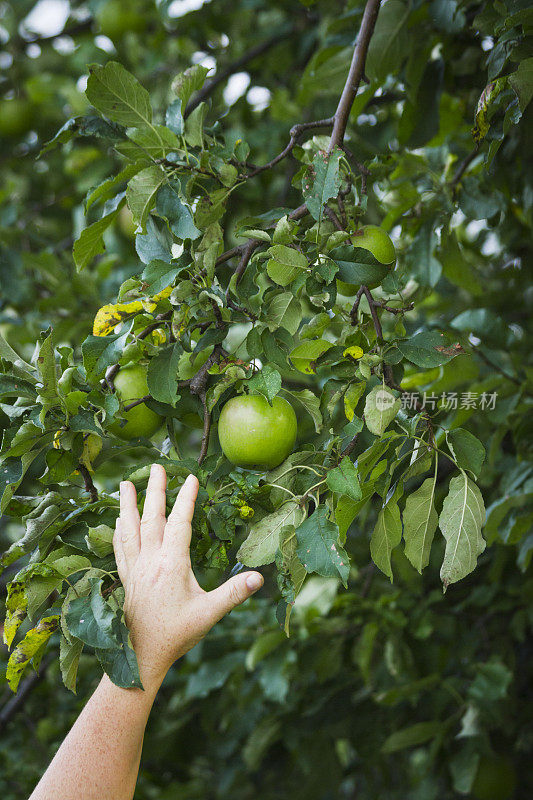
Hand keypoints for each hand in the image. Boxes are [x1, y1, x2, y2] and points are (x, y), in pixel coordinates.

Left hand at [113, 464, 263, 690]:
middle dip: (155, 490)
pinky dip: (118, 530)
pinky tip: (116, 521)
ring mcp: (135, 569)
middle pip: (151, 518)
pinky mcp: (126, 579)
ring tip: (123, 483)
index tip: (191, 478)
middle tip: (157, 466)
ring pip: (129, 529)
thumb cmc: (177, 634)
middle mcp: (150, 561)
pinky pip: (119, 547)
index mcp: (171, 565)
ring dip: (127, 504)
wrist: (142, 656)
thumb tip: (258, 577)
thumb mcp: (209, 614)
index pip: (180, 524)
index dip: (186, 499)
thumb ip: (233, 593)